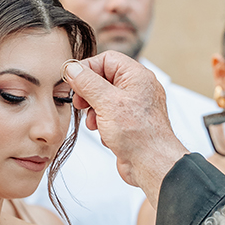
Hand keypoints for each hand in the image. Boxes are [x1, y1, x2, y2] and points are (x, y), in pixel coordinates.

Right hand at [63, 52, 187, 205]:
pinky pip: (109, 115)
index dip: (87, 68)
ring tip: (95, 123)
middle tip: (80, 103)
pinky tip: (104, 133)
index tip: (74, 81)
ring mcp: (134, 106)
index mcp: (137, 76)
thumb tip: (72, 68)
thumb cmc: (139, 134)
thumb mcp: (106, 103)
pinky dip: (102, 123)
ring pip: (104, 99)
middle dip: (89, 93)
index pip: (107, 59)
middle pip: (103, 79)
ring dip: (94, 111)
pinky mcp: (130, 122)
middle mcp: (138, 88)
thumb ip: (87, 83)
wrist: (152, 164)